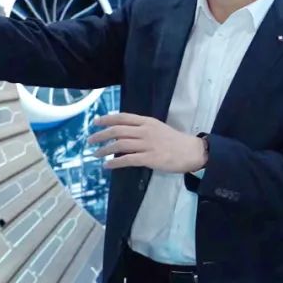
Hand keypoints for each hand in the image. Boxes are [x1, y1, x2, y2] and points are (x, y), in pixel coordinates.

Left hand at [88, 113, 206, 172]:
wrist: (192, 151)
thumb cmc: (175, 141)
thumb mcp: (158, 128)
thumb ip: (142, 129)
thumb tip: (123, 134)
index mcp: (147, 122)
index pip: (122, 117)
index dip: (107, 119)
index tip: (95, 122)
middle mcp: (145, 131)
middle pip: (117, 131)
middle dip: (100, 135)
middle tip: (90, 140)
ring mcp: (147, 145)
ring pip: (119, 145)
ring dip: (104, 150)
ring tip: (95, 154)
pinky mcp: (149, 158)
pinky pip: (127, 160)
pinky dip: (114, 163)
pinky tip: (107, 165)